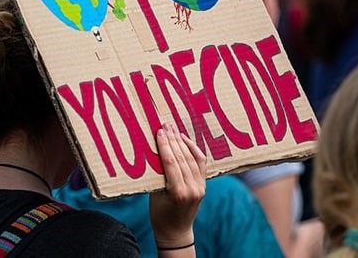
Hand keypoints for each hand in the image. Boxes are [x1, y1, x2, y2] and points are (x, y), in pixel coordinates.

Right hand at [149, 123, 206, 249]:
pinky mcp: (203, 185)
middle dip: (173, 140)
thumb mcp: (154, 195)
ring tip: (173, 129)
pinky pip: (200, 163)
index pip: (171, 163)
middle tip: (165, 125)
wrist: (176, 232)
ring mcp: (200, 187)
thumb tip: (155, 151)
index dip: (165, 145)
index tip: (159, 132)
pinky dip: (193, 149)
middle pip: (182, 158)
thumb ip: (158, 175)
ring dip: (182, 142)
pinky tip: (185, 139)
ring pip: (192, 159)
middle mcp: (192, 189)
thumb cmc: (159, 215)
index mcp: (177, 193)